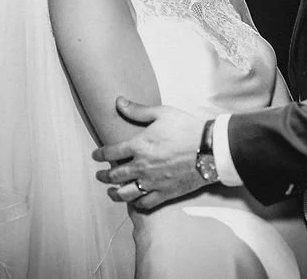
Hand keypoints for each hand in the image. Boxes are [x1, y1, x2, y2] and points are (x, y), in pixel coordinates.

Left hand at [92, 97, 208, 210]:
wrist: (210, 149)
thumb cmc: (187, 128)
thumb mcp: (162, 113)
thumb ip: (138, 110)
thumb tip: (119, 102)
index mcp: (139, 146)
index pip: (111, 152)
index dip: (100, 155)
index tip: (96, 156)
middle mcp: (142, 167)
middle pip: (115, 175)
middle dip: (104, 176)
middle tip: (100, 176)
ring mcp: (153, 182)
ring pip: (126, 193)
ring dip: (115, 193)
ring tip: (111, 192)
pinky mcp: (165, 193)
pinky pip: (145, 203)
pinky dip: (136, 204)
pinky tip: (133, 202)